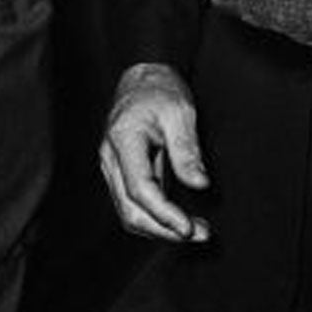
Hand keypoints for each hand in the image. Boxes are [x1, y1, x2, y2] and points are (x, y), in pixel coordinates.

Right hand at [97, 62, 211, 242]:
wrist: (142, 77)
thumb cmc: (160, 89)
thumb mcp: (181, 113)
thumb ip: (187, 150)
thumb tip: (200, 185)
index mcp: (123, 140)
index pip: (140, 189)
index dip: (164, 213)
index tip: (188, 227)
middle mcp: (111, 159)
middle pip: (130, 209)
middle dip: (164, 229)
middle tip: (199, 234)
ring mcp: (113, 168)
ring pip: (129, 212)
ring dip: (161, 228)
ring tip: (196, 231)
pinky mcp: (122, 174)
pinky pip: (133, 204)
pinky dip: (155, 217)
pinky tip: (179, 220)